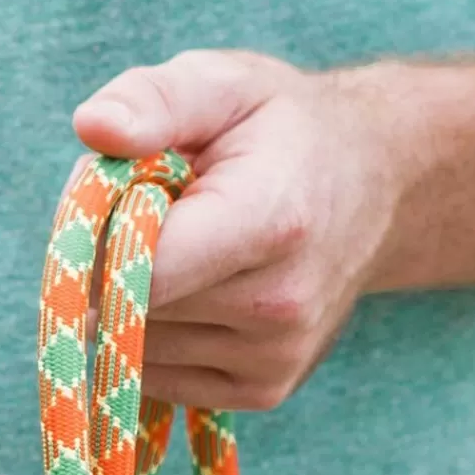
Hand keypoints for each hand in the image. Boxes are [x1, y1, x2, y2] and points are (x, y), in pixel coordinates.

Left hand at [73, 50, 409, 410]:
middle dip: (117, 263)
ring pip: (138, 348)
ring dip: (135, 301)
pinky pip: (159, 377)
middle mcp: (280, 305)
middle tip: (160, 214)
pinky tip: (199, 288)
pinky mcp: (264, 390)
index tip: (117, 200)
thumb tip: (92, 126)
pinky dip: (156, 335)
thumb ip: (154, 99)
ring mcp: (276, 358)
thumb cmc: (283, 128)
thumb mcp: (223, 84)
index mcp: (270, 222)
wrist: (382, 183)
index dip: (102, 241)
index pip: (141, 271)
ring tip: (188, 246)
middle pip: (131, 310)